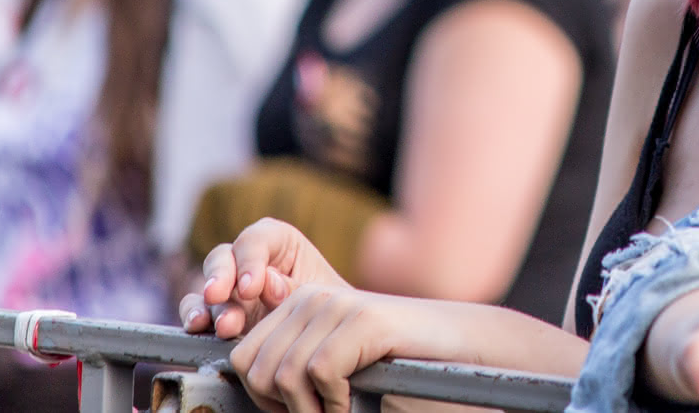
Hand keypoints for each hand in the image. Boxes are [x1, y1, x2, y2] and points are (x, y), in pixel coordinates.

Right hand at [180, 218, 348, 338]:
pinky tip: (199, 329)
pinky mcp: (219, 314)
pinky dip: (195, 318)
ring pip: (207, 288)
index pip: (257, 239)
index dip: (249, 260)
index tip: (251, 289)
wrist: (328, 337)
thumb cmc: (330, 305)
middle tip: (219, 296)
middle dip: (220, 277)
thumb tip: (267, 284)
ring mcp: (230, 288)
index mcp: (278, 241)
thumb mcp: (322, 292)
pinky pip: (197, 311)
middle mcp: (248, 260)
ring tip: (224, 325)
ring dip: (210, 306)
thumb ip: (294, 286)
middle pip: (224, 257)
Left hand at [229, 285, 422, 412]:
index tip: (294, 409)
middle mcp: (312, 297)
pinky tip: (355, 400)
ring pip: (285, 374)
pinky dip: (336, 402)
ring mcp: (337, 305)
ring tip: (337, 409)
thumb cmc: (392, 367)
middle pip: (257, 368)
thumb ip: (292, 366)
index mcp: (298, 305)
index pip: (243, 356)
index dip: (261, 397)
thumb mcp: (330, 364)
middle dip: (280, 406)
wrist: (455, 349)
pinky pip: (321, 372)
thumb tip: (250, 384)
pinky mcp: (363, 319)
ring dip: (310, 409)